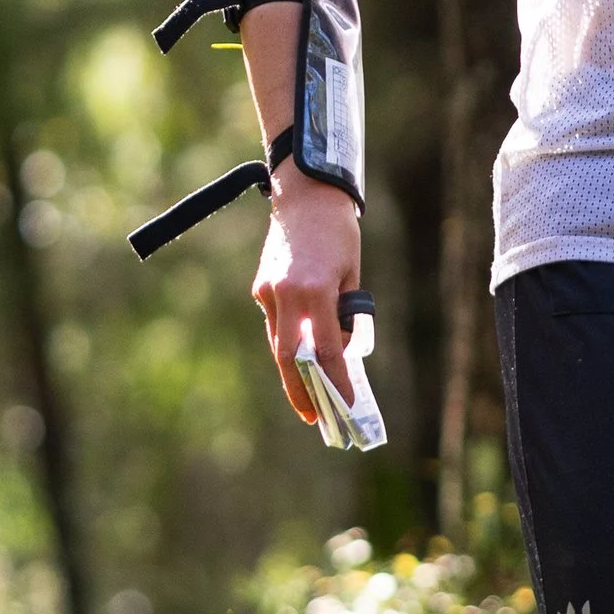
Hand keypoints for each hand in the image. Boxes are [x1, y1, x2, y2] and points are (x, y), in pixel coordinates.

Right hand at [252, 175, 362, 421]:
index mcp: (316, 291)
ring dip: (291, 372)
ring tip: (307, 397)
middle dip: (301, 391)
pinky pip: (275, 323)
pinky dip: (287, 341)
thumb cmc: (338, 233)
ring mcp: (269, 292)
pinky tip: (299, 355)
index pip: (328, 350)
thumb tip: (342, 348)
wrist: (305, 196)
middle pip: (289, 358)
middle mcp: (287, 294)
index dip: (336, 381)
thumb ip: (345, 312)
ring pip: (277, 343)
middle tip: (314, 417)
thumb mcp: (352, 275)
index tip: (345, 404)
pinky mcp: (261, 287)